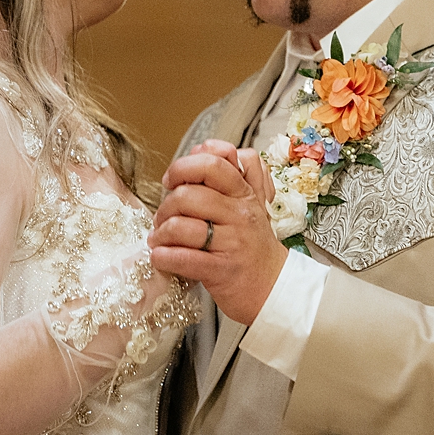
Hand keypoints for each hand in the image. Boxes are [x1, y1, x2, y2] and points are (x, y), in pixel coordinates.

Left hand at [150, 139, 283, 324]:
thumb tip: (204, 147)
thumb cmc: (253, 244)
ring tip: (159, 239)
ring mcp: (232, 242)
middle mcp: (240, 214)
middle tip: (163, 217)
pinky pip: (185, 258)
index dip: (184, 167)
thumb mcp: (251, 201)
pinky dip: (164, 257)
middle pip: (189, 195)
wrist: (274, 287)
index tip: (171, 181)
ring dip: (161, 233)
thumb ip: (232, 171)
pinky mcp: (222, 270)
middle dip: (166, 206)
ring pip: (182, 226)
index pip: (213, 163)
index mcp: (245, 193)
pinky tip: (160, 256)